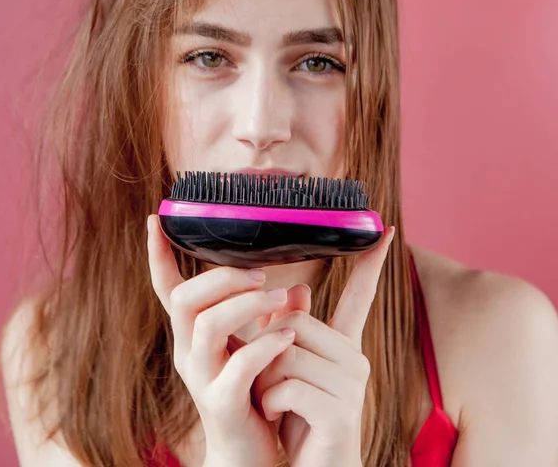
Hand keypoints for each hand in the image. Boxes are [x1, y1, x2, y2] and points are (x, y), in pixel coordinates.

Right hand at [146, 214, 294, 466]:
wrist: (249, 453)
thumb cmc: (254, 392)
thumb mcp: (258, 348)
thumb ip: (271, 319)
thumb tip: (299, 286)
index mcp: (194, 333)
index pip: (168, 288)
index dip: (158, 255)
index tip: (157, 219)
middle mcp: (188, 351)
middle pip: (186, 299)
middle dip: (224, 278)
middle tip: (262, 274)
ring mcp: (201, 377)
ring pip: (208, 324)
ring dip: (247, 304)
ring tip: (281, 297)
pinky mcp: (221, 402)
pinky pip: (238, 365)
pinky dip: (264, 345)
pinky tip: (288, 338)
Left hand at [252, 227, 395, 466]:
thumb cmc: (296, 419)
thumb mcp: (284, 369)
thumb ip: (286, 329)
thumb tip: (296, 286)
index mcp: (342, 346)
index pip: (359, 296)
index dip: (371, 263)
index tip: (385, 231)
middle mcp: (354, 359)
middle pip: (293, 322)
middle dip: (267, 351)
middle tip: (270, 383)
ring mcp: (352, 385)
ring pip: (286, 353)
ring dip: (265, 381)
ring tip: (275, 404)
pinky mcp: (342, 412)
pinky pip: (288, 386)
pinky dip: (270, 402)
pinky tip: (279, 417)